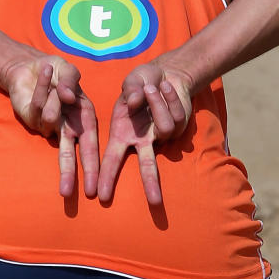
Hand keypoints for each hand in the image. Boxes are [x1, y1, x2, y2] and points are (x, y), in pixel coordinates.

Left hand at [5, 55, 98, 197]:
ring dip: (53, 97)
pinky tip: (45, 72)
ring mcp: (49, 126)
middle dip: (68, 173)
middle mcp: (68, 127)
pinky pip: (38, 106)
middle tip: (67, 194)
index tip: (93, 189)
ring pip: (51, 119)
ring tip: (53, 76)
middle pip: (68, 154)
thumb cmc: (56, 70)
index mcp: (85, 119)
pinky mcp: (32, 120)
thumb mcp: (68, 69)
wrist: (30, 66)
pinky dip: (42, 87)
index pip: (90, 146)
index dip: (92, 167)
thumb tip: (69, 97)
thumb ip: (71, 80)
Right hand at [98, 63, 192, 206]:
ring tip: (153, 87)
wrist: (167, 75)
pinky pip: (178, 116)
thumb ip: (131, 88)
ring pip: (166, 128)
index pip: (112, 159)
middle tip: (155, 203)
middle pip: (147, 166)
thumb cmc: (143, 80)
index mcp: (121, 132)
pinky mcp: (178, 130)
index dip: (106, 177)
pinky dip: (171, 97)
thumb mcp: (132, 79)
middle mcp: (141, 140)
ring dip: (158, 103)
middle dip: (151, 184)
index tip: (100, 196)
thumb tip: (134, 102)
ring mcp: (161, 136)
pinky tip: (167, 89)